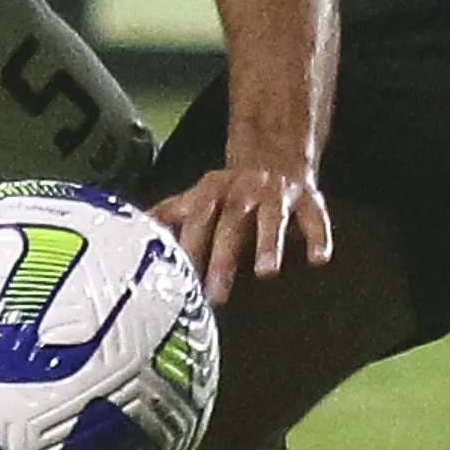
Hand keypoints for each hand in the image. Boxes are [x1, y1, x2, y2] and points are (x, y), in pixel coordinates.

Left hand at [154, 165, 335, 304]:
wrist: (273, 154)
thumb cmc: (229, 190)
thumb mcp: (196, 198)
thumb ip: (168, 217)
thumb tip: (131, 232)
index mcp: (211, 192)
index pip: (196, 220)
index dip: (188, 249)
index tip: (180, 283)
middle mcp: (243, 191)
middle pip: (230, 223)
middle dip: (223, 258)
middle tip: (216, 295)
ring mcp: (276, 194)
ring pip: (272, 217)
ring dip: (269, 243)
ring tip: (266, 273)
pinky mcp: (307, 198)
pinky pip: (314, 217)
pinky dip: (318, 237)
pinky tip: (318, 260)